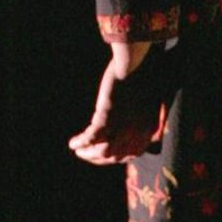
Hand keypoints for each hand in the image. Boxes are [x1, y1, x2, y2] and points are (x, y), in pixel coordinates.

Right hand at [68, 50, 166, 164]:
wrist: (139, 62)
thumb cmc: (143, 76)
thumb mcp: (147, 102)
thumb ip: (141, 117)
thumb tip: (133, 125)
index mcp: (148, 131)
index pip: (132, 154)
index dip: (116, 157)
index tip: (105, 154)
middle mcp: (137, 133)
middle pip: (116, 157)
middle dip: (99, 159)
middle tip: (86, 154)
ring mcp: (123, 126)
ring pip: (104, 152)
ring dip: (89, 154)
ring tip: (78, 150)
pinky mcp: (108, 116)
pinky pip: (92, 137)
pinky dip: (81, 142)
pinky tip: (72, 142)